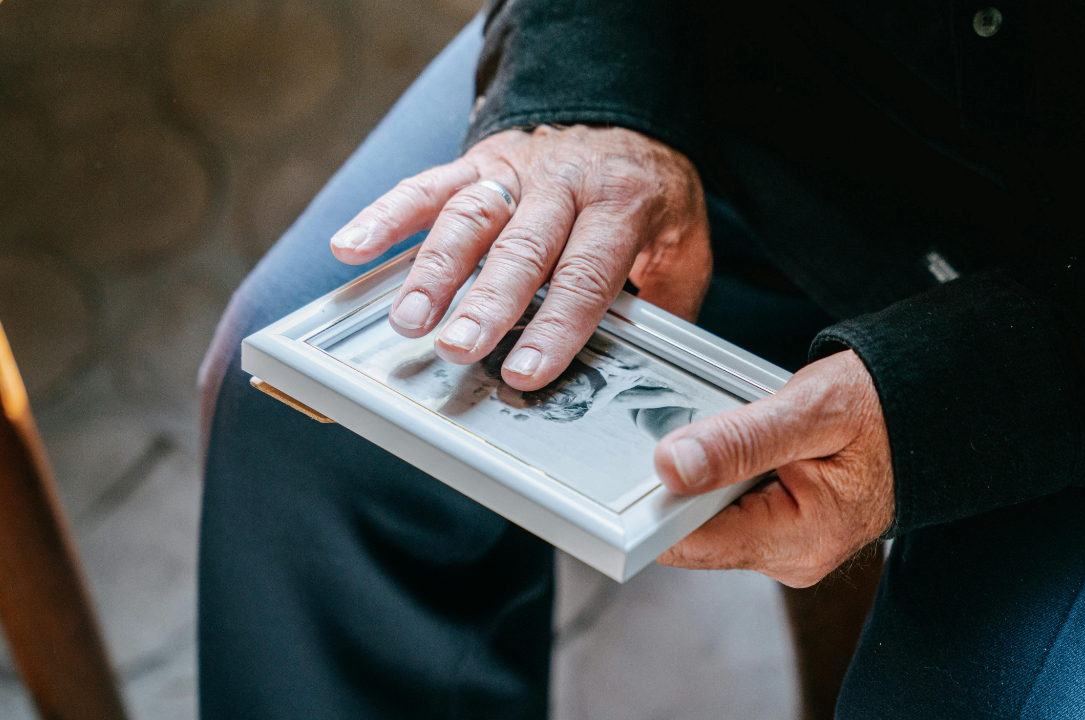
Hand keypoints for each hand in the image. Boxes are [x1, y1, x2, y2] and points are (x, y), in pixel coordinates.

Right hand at [330, 125, 711, 390]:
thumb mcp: (685, 238)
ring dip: (434, 270)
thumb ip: (669, 297)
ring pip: (469, 217)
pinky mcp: (478, 162)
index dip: (556, 323)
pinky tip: (352, 247)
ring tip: (408, 319)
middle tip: (459, 347)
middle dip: (487, 301)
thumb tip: (648, 363)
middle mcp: (563, 184)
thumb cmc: (648, 191)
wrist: (624, 113)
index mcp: (620, 204)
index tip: (528, 369)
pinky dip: (386, 214)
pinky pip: (427, 184)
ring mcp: (516, 170)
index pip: (586, 272)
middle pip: (521, 247)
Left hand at [653, 350, 894, 587]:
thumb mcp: (812, 410)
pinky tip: (747, 445)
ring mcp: (786, 548)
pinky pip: (730, 507)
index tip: (646, 457)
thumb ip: (740, 440)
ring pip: (708, 516)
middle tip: (704, 428)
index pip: (689, 542)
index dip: (656, 502)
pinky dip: (724, 474)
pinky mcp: (783, 531)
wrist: (931, 413)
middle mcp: (790, 558)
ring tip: (737, 432)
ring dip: (706, 474)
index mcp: (799, 540)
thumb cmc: (883, 408)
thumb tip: (671, 466)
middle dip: (684, 481)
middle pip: (693, 531)